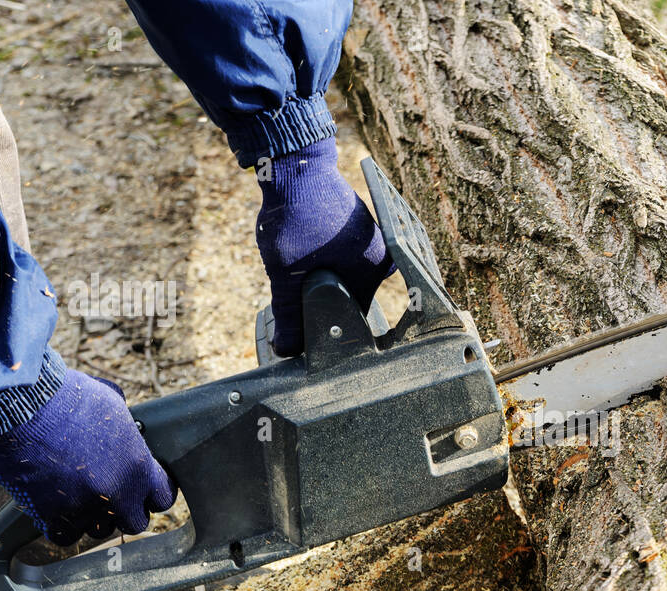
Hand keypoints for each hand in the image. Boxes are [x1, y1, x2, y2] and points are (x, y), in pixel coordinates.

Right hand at [0, 369, 176, 545]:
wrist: (21, 404)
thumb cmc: (66, 397)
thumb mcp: (112, 405)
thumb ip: (126, 430)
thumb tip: (126, 429)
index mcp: (138, 466)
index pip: (163, 497)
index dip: (152, 494)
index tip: (143, 491)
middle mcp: (117, 492)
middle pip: (135, 521)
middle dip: (125, 511)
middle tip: (111, 496)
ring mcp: (84, 507)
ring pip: (99, 531)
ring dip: (93, 519)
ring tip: (80, 498)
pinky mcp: (51, 515)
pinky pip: (65, 536)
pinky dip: (62, 526)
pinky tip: (58, 509)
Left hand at [255, 136, 394, 356]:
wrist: (293, 162)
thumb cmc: (297, 215)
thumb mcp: (286, 275)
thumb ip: (289, 314)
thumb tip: (287, 351)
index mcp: (374, 270)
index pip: (351, 316)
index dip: (323, 324)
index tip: (301, 325)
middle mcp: (381, 255)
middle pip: (346, 295)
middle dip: (318, 299)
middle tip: (290, 290)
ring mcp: (370, 237)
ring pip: (340, 274)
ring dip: (316, 277)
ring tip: (293, 264)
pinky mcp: (355, 225)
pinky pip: (338, 254)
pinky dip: (318, 258)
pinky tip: (299, 248)